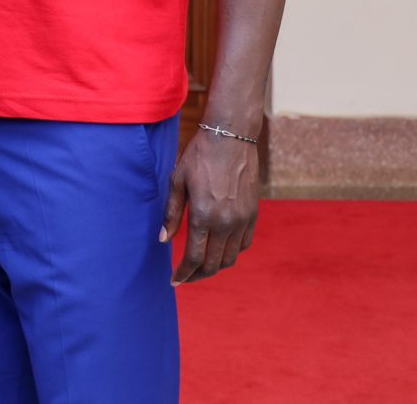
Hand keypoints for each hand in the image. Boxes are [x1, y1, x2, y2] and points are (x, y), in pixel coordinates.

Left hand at [162, 129, 260, 284]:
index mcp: (204, 215)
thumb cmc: (199, 156)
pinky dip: (231, 253)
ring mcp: (242, 219)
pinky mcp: (253, 214)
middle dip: (198, 275)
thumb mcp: (177, 181)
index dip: (184, 273)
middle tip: (185, 276)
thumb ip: (172, 214)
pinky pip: (244, 244)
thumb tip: (163, 240)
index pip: (194, 258)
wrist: (231, 137)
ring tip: (201, 266)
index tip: (175, 280)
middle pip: (213, 264)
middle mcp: (226, 222)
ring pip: (230, 258)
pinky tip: (220, 250)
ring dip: (215, 267)